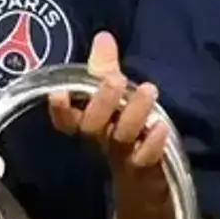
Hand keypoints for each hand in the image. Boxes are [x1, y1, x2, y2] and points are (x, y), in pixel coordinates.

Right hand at [48, 30, 168, 180]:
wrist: (144, 181)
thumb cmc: (124, 128)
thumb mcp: (114, 96)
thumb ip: (105, 69)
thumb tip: (104, 37)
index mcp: (87, 123)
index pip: (65, 119)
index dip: (60, 109)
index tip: (58, 93)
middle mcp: (101, 140)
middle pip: (92, 126)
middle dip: (102, 101)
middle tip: (115, 79)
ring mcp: (122, 156)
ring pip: (121, 136)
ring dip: (133, 113)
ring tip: (148, 89)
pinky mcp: (144, 169)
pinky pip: (145, 158)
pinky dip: (152, 143)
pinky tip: (161, 126)